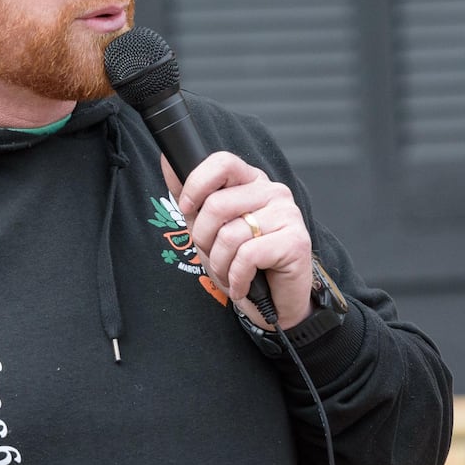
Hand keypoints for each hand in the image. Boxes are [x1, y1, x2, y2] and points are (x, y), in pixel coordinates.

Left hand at [162, 152, 314, 329]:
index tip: (187, 209)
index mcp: (253, 181)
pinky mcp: (296, 241)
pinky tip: (242, 284)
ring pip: (230, 235)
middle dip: (203, 239)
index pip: (223, 163)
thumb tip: (168, 163)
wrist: (273, 302)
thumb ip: (190, 195)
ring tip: (229, 273)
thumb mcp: (208, 226)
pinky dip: (237, 278)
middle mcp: (274, 192)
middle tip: (214, 254)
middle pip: (217, 205)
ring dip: (220, 264)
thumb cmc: (242, 262)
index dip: (196, 185)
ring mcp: (288, 214)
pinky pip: (247, 256)